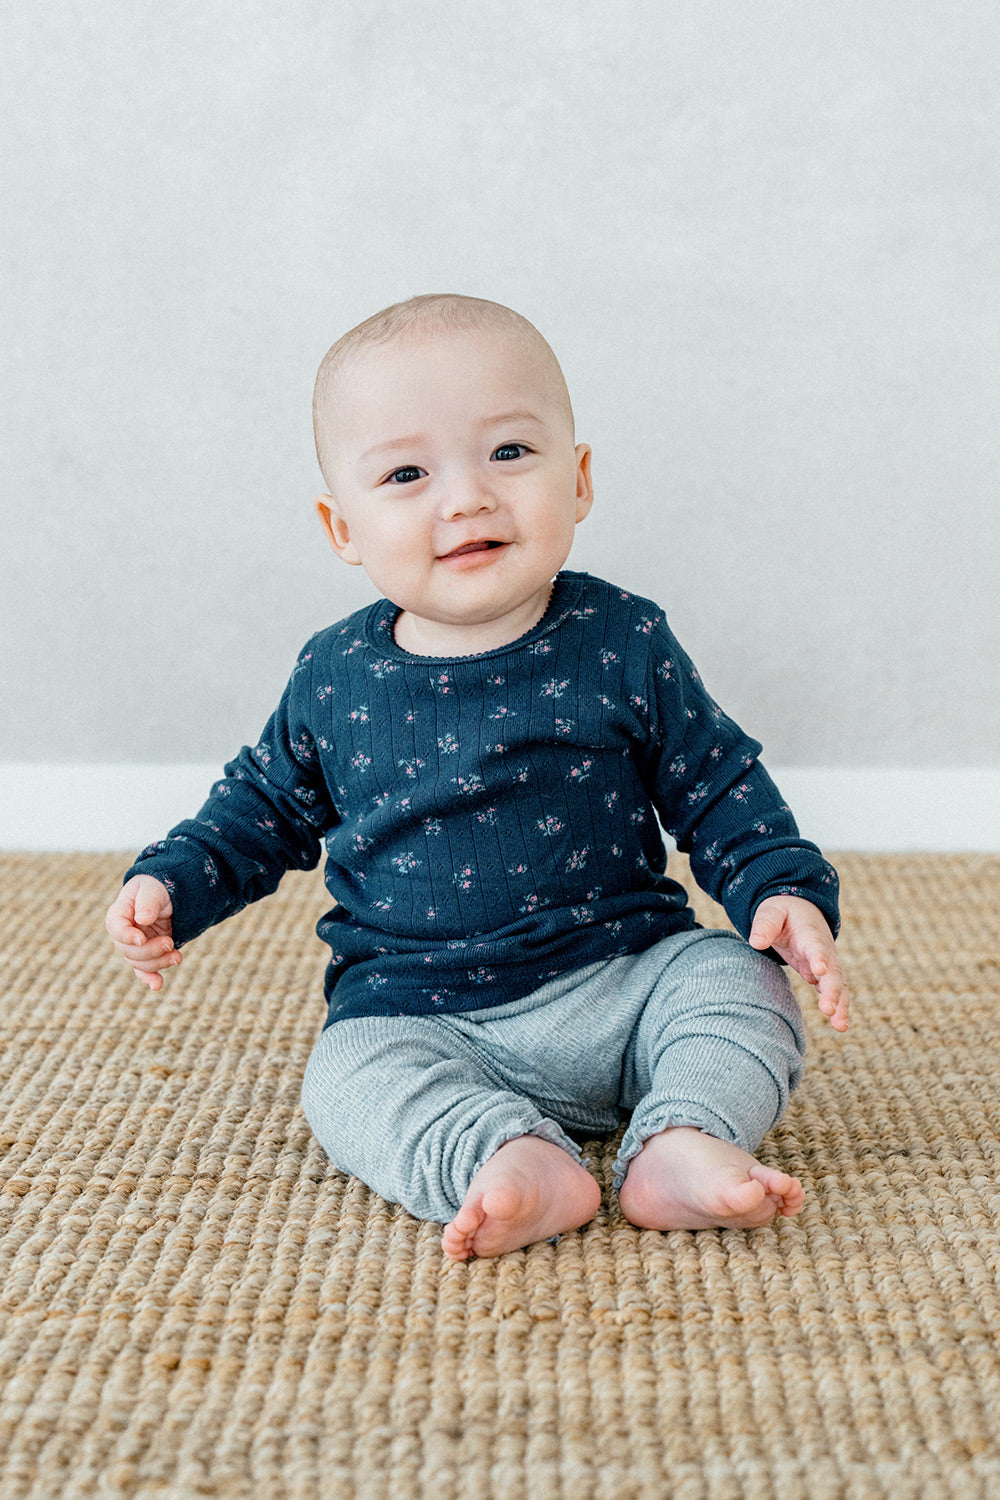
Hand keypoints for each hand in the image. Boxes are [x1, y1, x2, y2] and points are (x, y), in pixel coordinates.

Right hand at [105, 875, 181, 991]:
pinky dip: (150, 979)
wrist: (169, 896)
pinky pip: (144, 970)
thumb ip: (148, 901)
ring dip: (158, 963)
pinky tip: (157, 986)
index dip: (127, 936)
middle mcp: (123, 933)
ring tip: (178, 957)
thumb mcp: (154, 889)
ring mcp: (135, 946)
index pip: (115, 928)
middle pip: (128, 950)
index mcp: (119, 913)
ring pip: (139, 963)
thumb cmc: (157, 888)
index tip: (142, 938)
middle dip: (150, 950)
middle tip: (170, 943)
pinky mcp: (147, 954)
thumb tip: (142, 919)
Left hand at [749, 894, 848, 1031]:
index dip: (819, 958)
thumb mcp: (771, 912)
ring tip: (840, 1026)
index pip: (815, 946)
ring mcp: (826, 963)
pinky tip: (840, 1025)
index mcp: (809, 933)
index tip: (820, 970)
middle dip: (831, 990)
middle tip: (828, 1009)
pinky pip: (834, 991)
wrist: (800, 909)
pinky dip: (838, 1007)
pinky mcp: (823, 975)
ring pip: (838, 985)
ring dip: (839, 1004)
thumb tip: (755, 942)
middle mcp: (823, 950)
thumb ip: (764, 925)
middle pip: (832, 971)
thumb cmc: (782, 911)